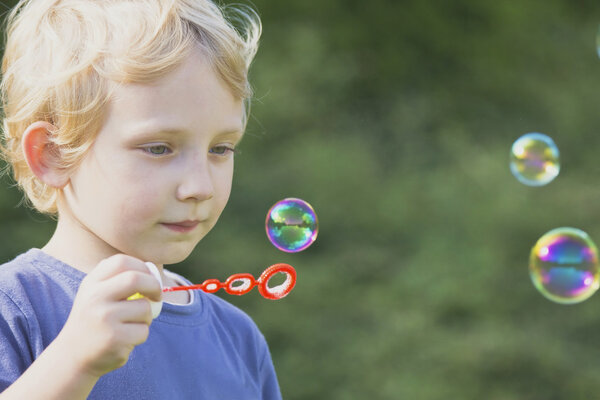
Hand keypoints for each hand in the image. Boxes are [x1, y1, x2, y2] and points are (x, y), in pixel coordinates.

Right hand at [55, 254, 162, 377]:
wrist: (73, 357)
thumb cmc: (94, 320)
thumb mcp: (96, 294)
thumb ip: (118, 279)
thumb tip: (151, 270)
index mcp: (91, 283)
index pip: (121, 261)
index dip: (142, 267)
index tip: (149, 278)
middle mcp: (95, 298)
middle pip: (135, 279)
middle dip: (154, 286)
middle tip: (157, 296)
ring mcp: (104, 318)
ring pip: (145, 308)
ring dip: (147, 317)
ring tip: (131, 324)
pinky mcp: (114, 338)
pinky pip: (143, 330)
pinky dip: (141, 335)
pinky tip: (125, 340)